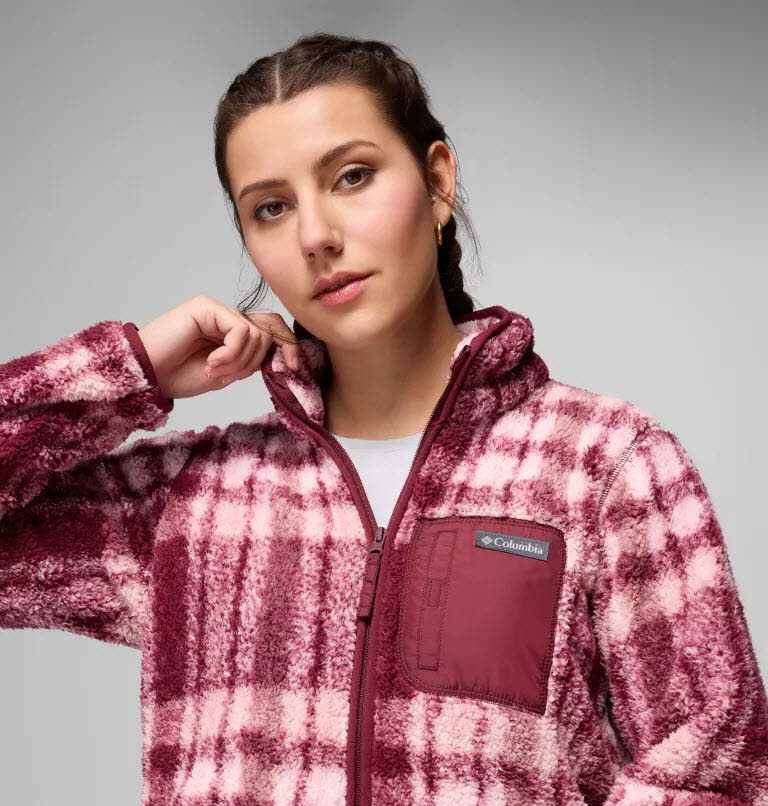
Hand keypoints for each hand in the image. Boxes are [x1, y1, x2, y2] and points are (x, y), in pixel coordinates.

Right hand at [135, 295, 300, 399]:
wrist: (148, 376)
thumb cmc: (178, 376)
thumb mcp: (226, 374)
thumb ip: (250, 361)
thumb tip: (280, 356)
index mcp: (233, 334)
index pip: (273, 330)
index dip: (290, 347)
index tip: (295, 370)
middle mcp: (227, 318)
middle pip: (271, 329)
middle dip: (262, 359)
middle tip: (234, 375)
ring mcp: (217, 310)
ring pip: (257, 334)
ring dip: (240, 362)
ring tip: (215, 370)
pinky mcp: (207, 307)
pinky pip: (240, 330)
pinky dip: (231, 353)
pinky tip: (211, 363)